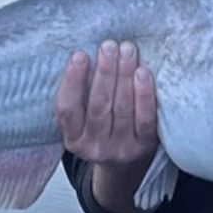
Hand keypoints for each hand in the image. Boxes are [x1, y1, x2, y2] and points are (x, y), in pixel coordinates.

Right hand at [55, 40, 159, 212]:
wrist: (125, 167)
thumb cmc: (103, 132)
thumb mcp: (82, 123)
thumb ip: (80, 97)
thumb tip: (86, 53)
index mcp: (73, 140)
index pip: (67, 109)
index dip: (72, 81)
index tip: (79, 55)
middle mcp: (95, 147)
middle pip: (98, 105)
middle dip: (104, 72)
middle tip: (109, 45)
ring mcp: (121, 149)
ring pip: (121, 108)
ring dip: (124, 75)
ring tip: (127, 50)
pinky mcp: (144, 147)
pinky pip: (145, 118)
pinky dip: (144, 94)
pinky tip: (143, 73)